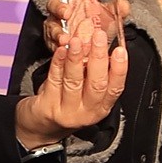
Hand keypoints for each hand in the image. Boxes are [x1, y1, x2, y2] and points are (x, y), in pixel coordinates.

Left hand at [15, 28, 127, 148]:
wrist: (41, 125)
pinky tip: (61, 50)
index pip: (115, 88)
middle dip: (98, 58)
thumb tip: (98, 42)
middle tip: (99, 36)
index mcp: (101, 106)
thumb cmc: (66, 101)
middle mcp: (87, 112)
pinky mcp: (48, 107)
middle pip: (96, 84)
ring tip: (77, 41)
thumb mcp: (85, 90)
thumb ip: (92, 70)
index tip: (120, 50)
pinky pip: (54, 80)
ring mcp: (67, 111)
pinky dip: (58, 63)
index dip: (119, 69)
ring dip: (76, 59)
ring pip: (74, 82)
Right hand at [42, 0, 129, 53]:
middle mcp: (59, 11)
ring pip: (50, 26)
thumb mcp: (109, 13)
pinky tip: (64, 48)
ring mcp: (56, 27)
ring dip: (55, 30)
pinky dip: (56, 46)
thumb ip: (116, 7)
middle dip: (57, 7)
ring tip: (64, 37)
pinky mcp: (55, 43)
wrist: (97, 44)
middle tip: (66, 12)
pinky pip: (51, 43)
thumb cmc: (98, 22)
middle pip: (51, 5)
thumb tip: (123, 6)